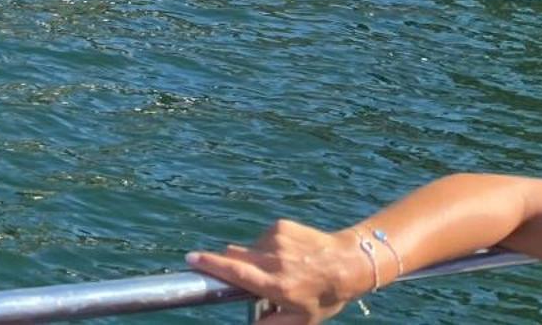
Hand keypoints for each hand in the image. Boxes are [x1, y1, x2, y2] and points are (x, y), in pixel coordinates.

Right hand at [187, 219, 373, 323]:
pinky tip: (287, 254)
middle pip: (234, 257)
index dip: (211, 265)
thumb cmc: (325, 295)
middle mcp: (275, 261)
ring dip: (254, 258)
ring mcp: (277, 240)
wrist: (350, 262)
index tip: (191, 259)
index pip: (236, 272)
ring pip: (248, 249)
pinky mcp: (280, 226)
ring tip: (281, 267)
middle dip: (231, 265)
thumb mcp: (303, 319)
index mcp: (278, 286)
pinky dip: (267, 247)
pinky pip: (261, 238)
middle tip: (249, 275)